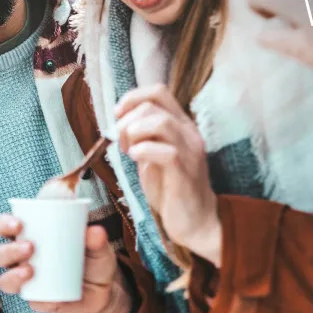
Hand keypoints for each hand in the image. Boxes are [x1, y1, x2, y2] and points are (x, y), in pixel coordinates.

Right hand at [0, 216, 132, 312]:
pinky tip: (50, 299)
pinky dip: (39, 301)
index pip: (4, 226)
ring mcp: (29, 282)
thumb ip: (96, 237)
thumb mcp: (97, 243)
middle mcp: (22, 259)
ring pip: (6, 281)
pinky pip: (33, 303)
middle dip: (9, 250)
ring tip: (30, 271)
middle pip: (0, 254)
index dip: (4, 224)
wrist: (106, 288)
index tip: (18, 223)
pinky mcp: (40, 301)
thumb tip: (95, 231)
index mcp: (29, 235)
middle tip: (29, 247)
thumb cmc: (92, 256)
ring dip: (13, 276)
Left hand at [116, 85, 221, 265]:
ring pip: (160, 122)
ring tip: (129, 152)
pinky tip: (136, 160)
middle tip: (121, 144)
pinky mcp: (185, 172)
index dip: (132, 98)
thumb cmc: (170, 188)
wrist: (195, 221)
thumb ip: (142, 136)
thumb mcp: (152, 154)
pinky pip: (165, 151)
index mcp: (181, 124)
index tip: (117, 116)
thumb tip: (119, 121)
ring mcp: (190, 151)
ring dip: (133, 133)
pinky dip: (143, 151)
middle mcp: (189, 133)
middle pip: (152, 106)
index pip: (158, 91)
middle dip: (127, 121)